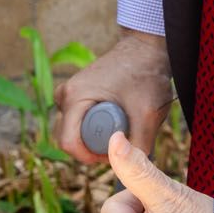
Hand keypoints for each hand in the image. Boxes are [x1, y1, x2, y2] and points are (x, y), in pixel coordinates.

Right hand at [53, 30, 174, 163]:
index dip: (87, 157)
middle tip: (120, 146)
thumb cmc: (145, 73)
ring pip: (74, 129)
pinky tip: (118, 120)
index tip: (110, 158)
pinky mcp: (78, 92)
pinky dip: (96, 125)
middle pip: (68, 137)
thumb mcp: (147, 112)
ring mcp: (69, 92)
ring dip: (95, 136)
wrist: (146, 47)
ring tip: (122, 129)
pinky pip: (79, 119)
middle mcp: (66, 94)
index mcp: (75, 97)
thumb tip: (133, 165)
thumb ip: (141, 143)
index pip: (67, 142)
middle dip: (92, 148)